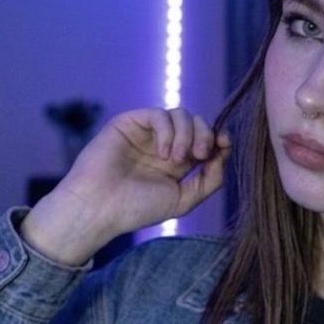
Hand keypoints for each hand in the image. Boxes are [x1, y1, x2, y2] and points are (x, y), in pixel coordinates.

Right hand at [21, 108, 231, 264]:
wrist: (99, 208)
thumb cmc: (136, 209)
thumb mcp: (183, 200)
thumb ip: (209, 180)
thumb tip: (224, 154)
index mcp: (177, 163)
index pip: (206, 140)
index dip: (218, 138)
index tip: (224, 145)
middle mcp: (163, 145)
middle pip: (197, 123)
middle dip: (205, 135)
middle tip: (200, 155)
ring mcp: (146, 133)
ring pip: (180, 114)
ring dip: (187, 134)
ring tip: (175, 159)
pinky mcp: (129, 123)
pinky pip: (158, 114)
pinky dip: (166, 131)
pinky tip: (161, 153)